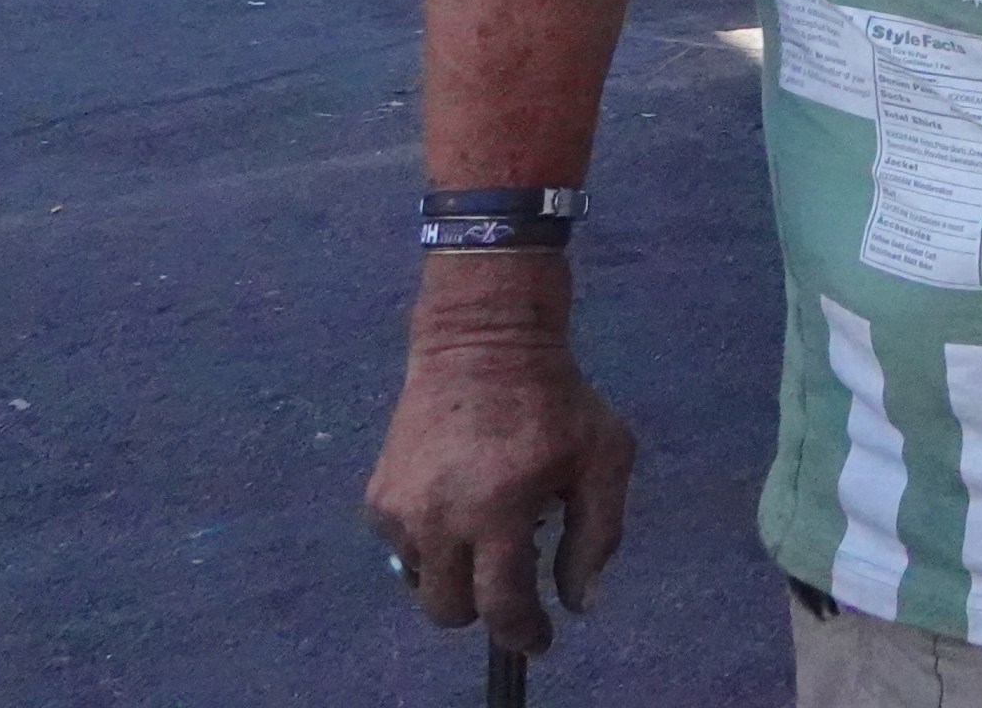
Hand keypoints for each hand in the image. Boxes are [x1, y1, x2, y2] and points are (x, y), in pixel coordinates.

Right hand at [362, 258, 635, 654]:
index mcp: (498, 509)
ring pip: (424, 582)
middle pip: (450, 611)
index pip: (501, 604)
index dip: (522, 633)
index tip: (539, 638)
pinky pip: (404, 550)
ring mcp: (399, 508)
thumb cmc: (555, 401)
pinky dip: (432, 544)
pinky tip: (459, 504)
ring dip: (457, 572)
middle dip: (484, 608)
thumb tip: (577, 604)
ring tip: (488, 526)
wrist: (482, 342)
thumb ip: (598, 535)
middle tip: (513, 576)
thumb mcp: (604, 457)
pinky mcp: (376, 496)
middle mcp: (439, 517)